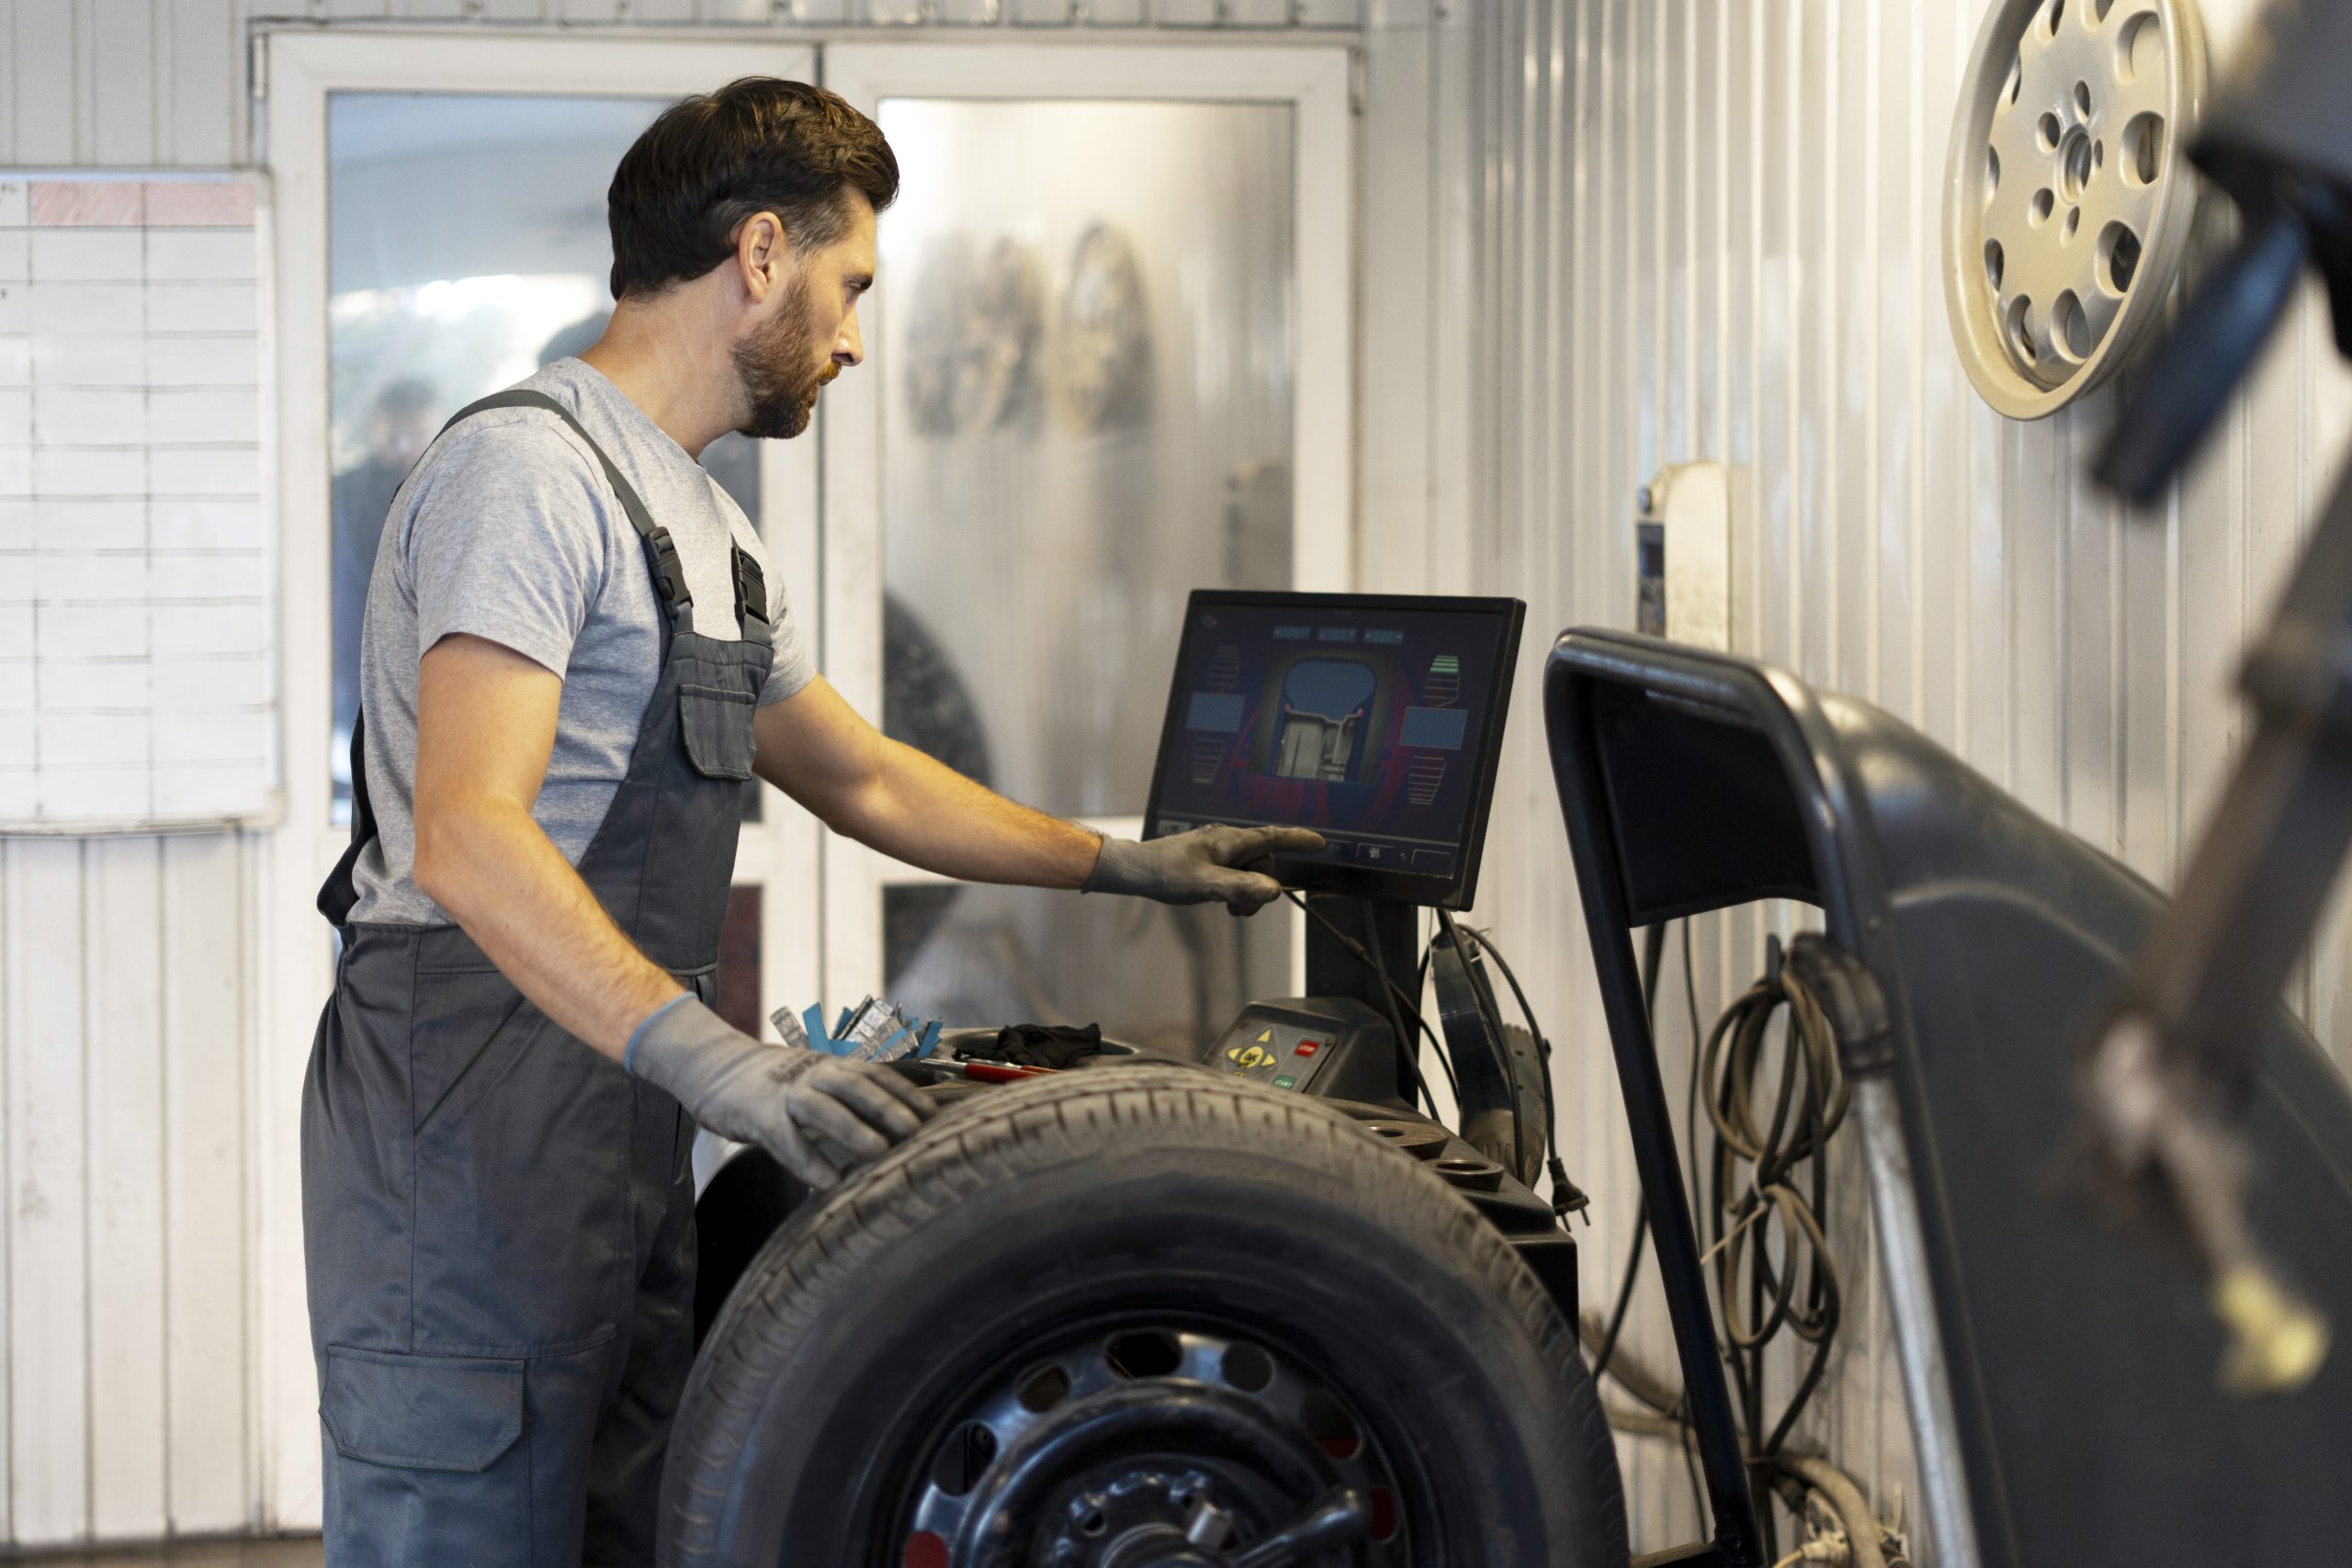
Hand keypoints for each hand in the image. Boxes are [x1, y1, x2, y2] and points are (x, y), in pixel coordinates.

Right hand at [625, 997, 933, 1190]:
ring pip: (824, 1108)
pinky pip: (785, 1139)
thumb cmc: (776, 1082)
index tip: (933, 1114)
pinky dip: (808, 1160)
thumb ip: (852, 1095)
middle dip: (889, 1107)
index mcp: (833, 1065)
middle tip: (917, 1132)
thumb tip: (898, 1119)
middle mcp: (814, 1073)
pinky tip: (827, 1182)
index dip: (906, 1093)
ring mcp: (785, 1093)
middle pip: (857, 1085)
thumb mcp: (818, 1077)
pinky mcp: (758, 1115)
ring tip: (880, 1154)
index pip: (877, 1074)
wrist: (715, 1066)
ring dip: (854, 1130)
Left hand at [1083, 824, 1325, 913]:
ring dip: (1247, 893)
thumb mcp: (1206, 885)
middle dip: (1260, 886)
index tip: (1320, 843)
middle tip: (1240, 910)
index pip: (1272, 838)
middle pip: (1264, 862)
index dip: (1298, 840)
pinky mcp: (1210, 862)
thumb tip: (1275, 890)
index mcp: (1230, 841)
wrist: (1135, 872)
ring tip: (1230, 909)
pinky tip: (1222, 903)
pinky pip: (1236, 876)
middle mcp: (1228, 842)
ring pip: (1250, 872)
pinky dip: (1236, 891)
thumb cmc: (1167, 873)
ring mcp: (1218, 852)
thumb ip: (1241, 887)